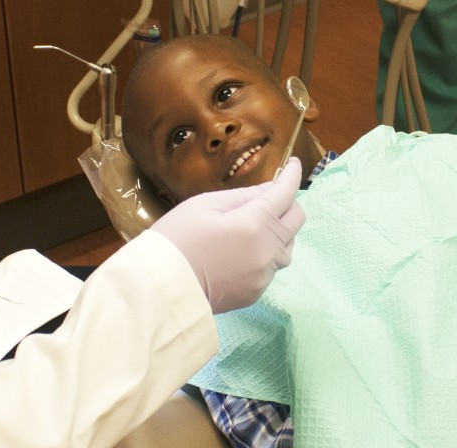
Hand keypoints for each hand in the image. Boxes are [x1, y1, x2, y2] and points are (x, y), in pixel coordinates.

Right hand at [149, 158, 306, 312]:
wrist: (160, 288)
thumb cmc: (175, 239)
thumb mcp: (204, 205)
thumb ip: (242, 196)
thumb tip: (269, 188)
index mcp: (254, 225)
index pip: (286, 193)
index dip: (292, 175)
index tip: (294, 164)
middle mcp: (267, 251)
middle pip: (297, 220)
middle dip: (288, 202)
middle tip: (269, 196)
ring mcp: (264, 275)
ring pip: (287, 245)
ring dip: (278, 231)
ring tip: (254, 225)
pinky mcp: (256, 292)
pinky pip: (271, 267)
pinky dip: (265, 254)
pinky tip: (241, 251)